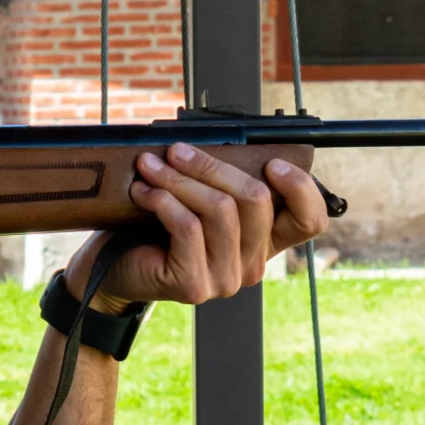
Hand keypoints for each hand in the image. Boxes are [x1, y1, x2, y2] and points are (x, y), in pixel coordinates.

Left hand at [63, 142, 328, 312]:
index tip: (272, 162)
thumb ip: (221, 182)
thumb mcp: (196, 199)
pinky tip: (143, 192)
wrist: (114, 269)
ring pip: (220, 210)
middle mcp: (252, 265)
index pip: (309, 221)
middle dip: (212, 166)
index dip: (301, 188)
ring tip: (151, 165)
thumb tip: (222, 139)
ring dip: (180, 178)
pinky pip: (188, 228)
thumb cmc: (154, 229)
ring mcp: (226, 279)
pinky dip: (163, 200)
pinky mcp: (195, 286)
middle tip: (176, 150)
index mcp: (263, 242)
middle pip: (256, 200)